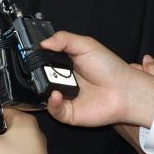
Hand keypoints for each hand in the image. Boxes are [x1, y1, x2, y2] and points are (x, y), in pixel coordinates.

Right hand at [39, 31, 153, 129]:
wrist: (124, 90)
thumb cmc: (109, 67)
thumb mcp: (86, 45)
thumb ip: (63, 39)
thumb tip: (42, 43)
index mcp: (66, 65)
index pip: (44, 62)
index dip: (36, 59)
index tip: (28, 54)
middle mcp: (64, 82)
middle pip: (41, 78)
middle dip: (37, 74)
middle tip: (36, 69)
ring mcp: (65, 98)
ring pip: (45, 95)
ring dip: (43, 89)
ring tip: (49, 82)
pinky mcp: (69, 113)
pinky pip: (54, 111)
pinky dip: (52, 104)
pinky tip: (56, 95)